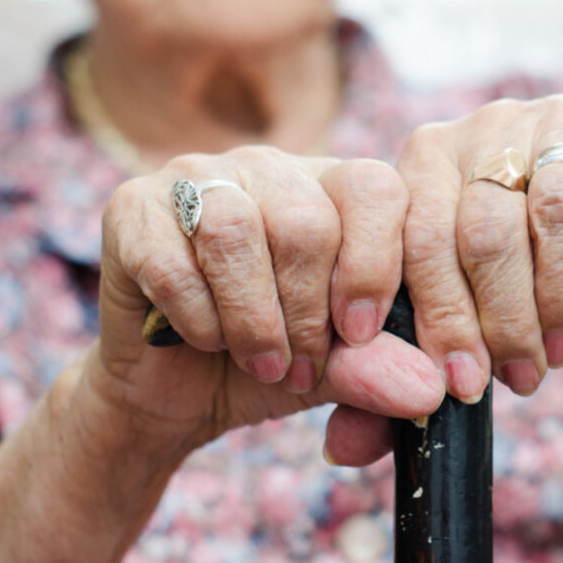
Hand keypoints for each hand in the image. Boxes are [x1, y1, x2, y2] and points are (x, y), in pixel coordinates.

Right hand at [94, 146, 444, 463]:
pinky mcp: (132, 206)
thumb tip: (429, 392)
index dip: (374, 267)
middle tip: (300, 368)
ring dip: (253, 319)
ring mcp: (199, 176)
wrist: (176, 394)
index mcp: (335, 188)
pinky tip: (206, 340)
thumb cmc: (275, 365)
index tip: (359, 335)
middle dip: (308, 314)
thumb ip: (381, 370)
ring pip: (237, 229)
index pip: (377, 189)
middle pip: (307, 221)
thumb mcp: (339, 372)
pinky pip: (172, 259)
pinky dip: (198, 318)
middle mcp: (271, 167)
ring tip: (261, 362)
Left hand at [398, 94, 562, 400]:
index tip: (442, 379)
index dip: (430, 311)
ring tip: (547, 360)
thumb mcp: (452, 315)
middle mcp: (489, 127)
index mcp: (427, 156)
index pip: (415, 228)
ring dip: (550, 303)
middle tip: (501, 381)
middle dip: (490, 321)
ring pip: (554, 212)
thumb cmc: (513, 287)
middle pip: (482, 226)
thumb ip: (395, 365)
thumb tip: (345, 447)